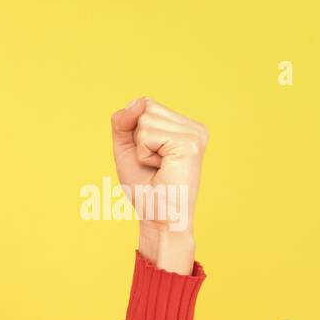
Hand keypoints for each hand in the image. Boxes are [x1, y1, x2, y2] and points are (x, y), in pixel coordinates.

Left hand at [110, 96, 206, 273]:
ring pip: (145, 120)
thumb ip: (124, 121)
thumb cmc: (145, 188)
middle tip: (153, 164)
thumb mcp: (127, 148)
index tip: (147, 157)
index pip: (145, 104)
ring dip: (140, 148)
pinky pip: (147, 135)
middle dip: (136, 139)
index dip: (133, 130)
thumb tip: (138, 101)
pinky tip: (161, 168)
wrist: (159, 218)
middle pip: (145, 108)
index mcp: (184, 126)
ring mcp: (195, 134)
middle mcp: (194, 127)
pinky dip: (144, 154)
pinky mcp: (190, 143)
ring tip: (158, 167)